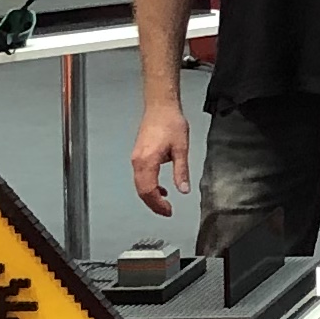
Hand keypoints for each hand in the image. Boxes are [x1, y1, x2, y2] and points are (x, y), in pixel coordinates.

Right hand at [130, 98, 189, 216]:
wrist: (160, 107)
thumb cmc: (170, 122)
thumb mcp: (181, 148)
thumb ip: (181, 171)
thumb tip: (184, 189)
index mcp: (147, 161)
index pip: (149, 191)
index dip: (158, 204)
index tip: (168, 211)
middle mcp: (138, 161)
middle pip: (141, 191)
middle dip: (153, 204)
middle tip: (167, 211)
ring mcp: (136, 158)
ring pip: (139, 185)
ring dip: (151, 196)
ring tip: (164, 204)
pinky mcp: (138, 155)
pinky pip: (140, 177)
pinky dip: (149, 186)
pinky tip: (161, 188)